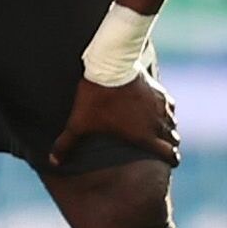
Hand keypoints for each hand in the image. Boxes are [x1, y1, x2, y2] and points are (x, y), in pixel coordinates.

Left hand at [47, 74, 179, 171]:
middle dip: (169, 145)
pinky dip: (166, 111)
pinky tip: (155, 110)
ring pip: (173, 122)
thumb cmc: (96, 99)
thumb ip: (67, 144)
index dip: (171, 160)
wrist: (110, 66)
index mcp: (145, 136)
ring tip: (156, 131)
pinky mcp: (160, 90)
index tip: (168, 161)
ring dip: (168, 128)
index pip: (170, 155)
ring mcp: (161, 105)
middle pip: (174, 139)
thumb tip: (52, 161)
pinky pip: (170, 106)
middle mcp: (158, 123)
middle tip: (160, 148)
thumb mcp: (80, 123)